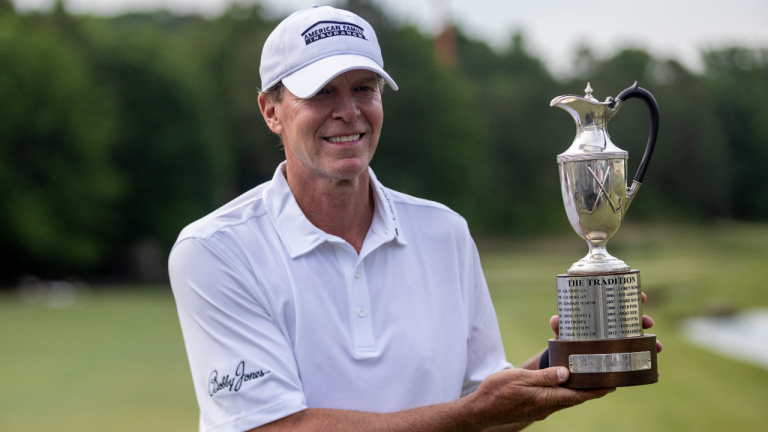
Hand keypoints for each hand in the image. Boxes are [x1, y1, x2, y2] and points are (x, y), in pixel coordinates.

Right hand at [465, 367, 613, 427]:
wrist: (481, 410)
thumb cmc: (497, 393)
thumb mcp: (519, 379)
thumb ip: (544, 377)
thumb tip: (567, 372)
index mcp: (547, 398)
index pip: (579, 394)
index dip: (597, 389)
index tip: (613, 383)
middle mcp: (547, 406)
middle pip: (576, 397)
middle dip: (592, 388)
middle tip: (607, 376)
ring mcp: (541, 408)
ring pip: (566, 398)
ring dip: (579, 389)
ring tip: (590, 376)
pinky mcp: (534, 407)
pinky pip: (556, 398)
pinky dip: (565, 390)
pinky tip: (564, 382)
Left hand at [549, 292, 662, 354]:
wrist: (570, 362)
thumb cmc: (568, 340)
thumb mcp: (564, 333)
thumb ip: (560, 327)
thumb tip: (555, 319)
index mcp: (603, 316)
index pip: (620, 303)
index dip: (632, 298)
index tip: (642, 297)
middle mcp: (615, 328)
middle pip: (634, 320)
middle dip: (644, 320)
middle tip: (648, 322)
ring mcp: (620, 343)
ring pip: (641, 340)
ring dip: (652, 342)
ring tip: (657, 347)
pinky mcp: (622, 359)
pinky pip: (638, 360)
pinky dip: (649, 365)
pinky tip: (655, 371)